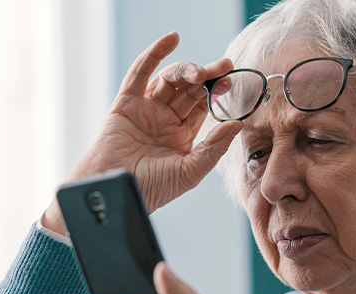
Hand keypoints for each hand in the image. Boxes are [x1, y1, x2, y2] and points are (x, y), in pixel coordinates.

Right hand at [43, 32, 243, 233]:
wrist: (118, 192)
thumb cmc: (152, 189)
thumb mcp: (191, 171)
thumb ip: (214, 147)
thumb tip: (237, 123)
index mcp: (181, 135)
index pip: (203, 105)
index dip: (217, 92)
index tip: (232, 82)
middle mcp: (164, 119)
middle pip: (189, 89)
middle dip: (207, 75)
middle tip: (225, 66)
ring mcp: (145, 109)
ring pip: (170, 80)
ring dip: (187, 70)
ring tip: (200, 72)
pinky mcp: (126, 103)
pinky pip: (140, 73)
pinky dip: (154, 54)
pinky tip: (171, 40)